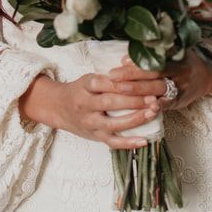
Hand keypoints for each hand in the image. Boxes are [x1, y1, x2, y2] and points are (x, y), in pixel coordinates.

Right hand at [19, 72, 161, 149]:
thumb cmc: (80, 90)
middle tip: (153, 98)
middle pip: (110, 103)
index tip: (142, 81)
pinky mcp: (94, 136)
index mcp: (85, 86)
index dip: (124, 83)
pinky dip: (128, 143)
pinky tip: (144, 140)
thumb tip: (135, 68)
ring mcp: (90, 123)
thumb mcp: (89, 78)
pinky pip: (112, 142)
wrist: (59, 108)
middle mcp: (86, 105)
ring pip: (113, 124)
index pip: (105, 83)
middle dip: (134, 101)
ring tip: (152, 113)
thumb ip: (108, 77)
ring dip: (135, 120)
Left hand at [108, 50, 211, 110]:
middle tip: (112, 77)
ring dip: (137, 93)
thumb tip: (134, 44)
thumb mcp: (178, 50)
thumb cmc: (186, 60)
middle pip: (153, 76)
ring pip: (156, 91)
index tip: (121, 61)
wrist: (207, 77)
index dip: (139, 62)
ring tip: (118, 91)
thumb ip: (161, 48)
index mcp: (177, 59)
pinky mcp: (178, 102)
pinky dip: (154, 108)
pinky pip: (165, 106)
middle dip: (131, 77)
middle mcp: (179, 74)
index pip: (156, 61)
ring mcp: (180, 89)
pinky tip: (143, 109)